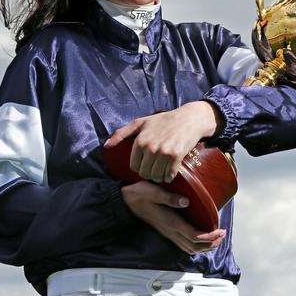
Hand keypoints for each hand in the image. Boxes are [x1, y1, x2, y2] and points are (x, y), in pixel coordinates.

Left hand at [104, 101, 222, 182]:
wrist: (189, 119)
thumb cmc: (163, 120)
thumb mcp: (140, 122)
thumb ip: (121, 133)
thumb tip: (105, 146)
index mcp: (140, 141)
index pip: (134, 166)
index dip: (139, 166)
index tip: (146, 163)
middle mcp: (150, 147)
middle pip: (145, 174)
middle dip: (149, 173)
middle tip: (154, 168)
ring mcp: (163, 153)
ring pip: (156, 177)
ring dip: (159, 176)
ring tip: (162, 170)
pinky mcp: (176, 156)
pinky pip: (169, 175)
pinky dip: (169, 177)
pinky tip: (170, 171)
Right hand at [121, 181, 225, 253]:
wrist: (125, 201)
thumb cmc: (139, 193)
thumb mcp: (152, 190)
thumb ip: (168, 197)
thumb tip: (186, 201)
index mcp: (170, 221)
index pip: (194, 236)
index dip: (210, 236)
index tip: (220, 229)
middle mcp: (170, 230)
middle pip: (194, 246)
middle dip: (211, 243)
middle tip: (222, 233)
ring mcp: (167, 233)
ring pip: (189, 248)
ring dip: (204, 246)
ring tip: (215, 237)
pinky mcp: (166, 231)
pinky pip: (183, 244)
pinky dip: (195, 244)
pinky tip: (200, 236)